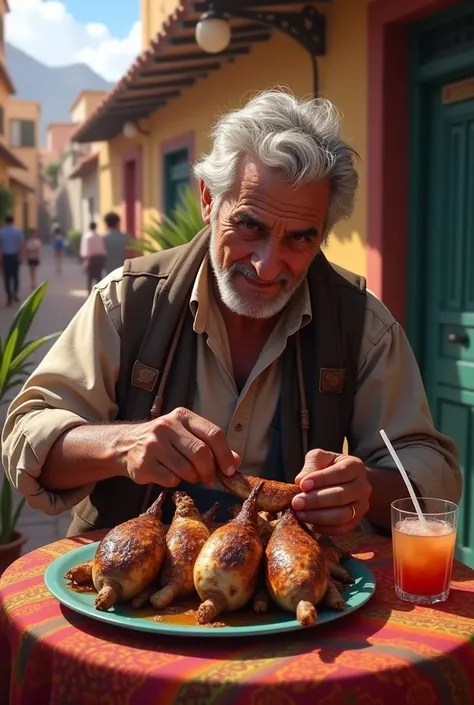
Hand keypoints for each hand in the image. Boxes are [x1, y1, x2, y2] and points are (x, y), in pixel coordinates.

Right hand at [119, 407, 238, 487]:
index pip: (213, 433)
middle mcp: (167, 427)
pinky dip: (176, 482)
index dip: (225, 454)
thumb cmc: (165, 440)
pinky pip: (171, 480)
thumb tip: (236, 461)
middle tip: (209, 479)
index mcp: (183, 416)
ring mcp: (153, 445)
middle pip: (201, 453)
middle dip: (209, 470)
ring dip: (192, 478)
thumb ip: (211, 446)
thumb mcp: (187, 434)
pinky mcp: (144, 464)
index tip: (229, 470)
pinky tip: (169, 475)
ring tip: (188, 475)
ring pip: (186, 469)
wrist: (126, 444)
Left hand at [291, 449, 370, 534]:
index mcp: (355, 466)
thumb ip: (311, 465)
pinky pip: (341, 529)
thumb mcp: (320, 458)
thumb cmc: (328, 466)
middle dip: (315, 500)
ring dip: (318, 516)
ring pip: (342, 516)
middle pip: (340, 496)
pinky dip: (325, 529)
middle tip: (296, 502)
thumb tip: (300, 481)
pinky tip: (310, 523)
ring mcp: (362, 506)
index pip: (339, 473)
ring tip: (300, 514)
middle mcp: (363, 487)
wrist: (346, 481)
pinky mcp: (356, 521)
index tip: (302, 484)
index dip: (320, 479)